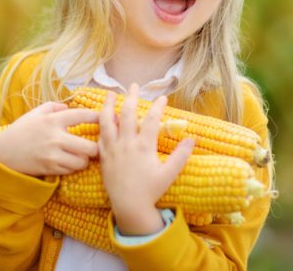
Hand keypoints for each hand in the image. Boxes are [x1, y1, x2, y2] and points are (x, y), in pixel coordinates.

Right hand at [0, 102, 99, 176]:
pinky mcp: (51, 169)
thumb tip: (70, 107)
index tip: (106, 118)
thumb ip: (54, 107)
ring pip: (82, 161)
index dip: (98, 117)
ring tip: (82, 154)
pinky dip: (74, 166)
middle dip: (96, 146)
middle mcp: (55, 138)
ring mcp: (53, 155)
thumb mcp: (36, 113)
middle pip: (90, 147)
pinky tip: (70, 161)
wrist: (4, 153)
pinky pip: (71, 170)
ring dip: (85, 159)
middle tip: (96, 144)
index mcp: (53, 120)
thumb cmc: (21, 130)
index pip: (82, 116)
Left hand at [99, 84, 193, 235]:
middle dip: (131, 97)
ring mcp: (112, 149)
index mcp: (143, 147)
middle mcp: (126, 144)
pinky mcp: (103, 155)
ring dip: (108, 105)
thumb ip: (181, 155)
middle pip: (127, 114)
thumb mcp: (169, 174)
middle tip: (134, 85)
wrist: (129, 206)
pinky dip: (100, 123)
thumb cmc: (150, 191)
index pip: (151, 120)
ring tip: (110, 93)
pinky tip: (102, 116)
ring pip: (107, 121)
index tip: (162, 97)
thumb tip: (192, 139)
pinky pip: (99, 135)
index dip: (157, 107)